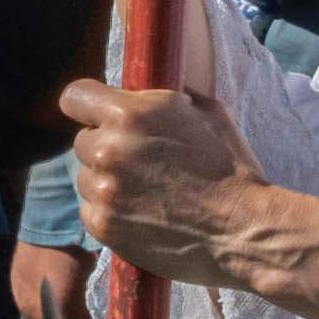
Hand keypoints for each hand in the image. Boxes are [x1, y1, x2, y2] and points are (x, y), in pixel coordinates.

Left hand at [63, 74, 291, 291]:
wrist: (242, 228)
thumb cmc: (231, 169)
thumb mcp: (208, 113)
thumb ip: (167, 97)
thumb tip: (148, 90)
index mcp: (131, 114)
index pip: (75, 97)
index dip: (87, 106)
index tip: (97, 116)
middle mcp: (109, 149)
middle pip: (82, 141)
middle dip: (106, 147)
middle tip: (139, 162)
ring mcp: (103, 190)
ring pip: (85, 178)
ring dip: (107, 182)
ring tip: (145, 192)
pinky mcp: (103, 225)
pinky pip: (90, 210)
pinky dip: (109, 211)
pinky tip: (140, 214)